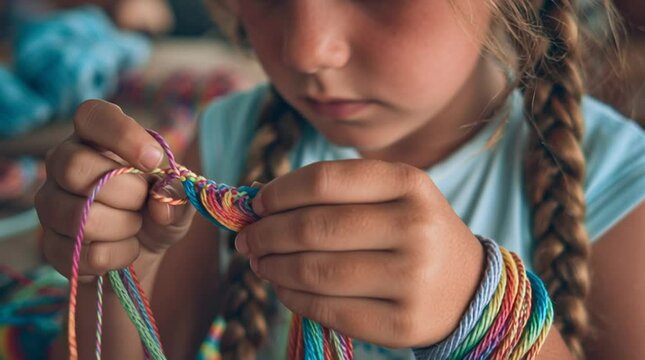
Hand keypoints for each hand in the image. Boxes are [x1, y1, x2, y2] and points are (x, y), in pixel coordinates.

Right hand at [35, 100, 194, 285]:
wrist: (141, 252)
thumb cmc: (158, 211)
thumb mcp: (179, 199)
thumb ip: (178, 193)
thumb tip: (161, 203)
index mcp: (97, 138)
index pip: (92, 115)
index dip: (122, 134)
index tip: (153, 160)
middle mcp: (64, 163)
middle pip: (74, 166)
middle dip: (125, 192)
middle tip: (143, 202)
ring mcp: (50, 203)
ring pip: (78, 216)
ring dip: (124, 227)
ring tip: (135, 226)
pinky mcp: (49, 244)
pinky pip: (83, 253)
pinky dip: (117, 256)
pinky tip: (124, 249)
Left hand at [235, 159, 484, 347]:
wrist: (468, 286)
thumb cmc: (413, 232)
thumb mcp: (392, 196)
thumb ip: (335, 192)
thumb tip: (261, 202)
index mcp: (409, 183)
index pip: (324, 181)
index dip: (279, 193)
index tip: (256, 204)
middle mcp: (414, 227)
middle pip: (314, 228)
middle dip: (266, 234)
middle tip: (246, 239)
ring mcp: (411, 278)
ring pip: (315, 272)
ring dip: (273, 267)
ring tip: (260, 262)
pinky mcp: (401, 323)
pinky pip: (328, 310)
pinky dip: (292, 298)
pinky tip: (284, 287)